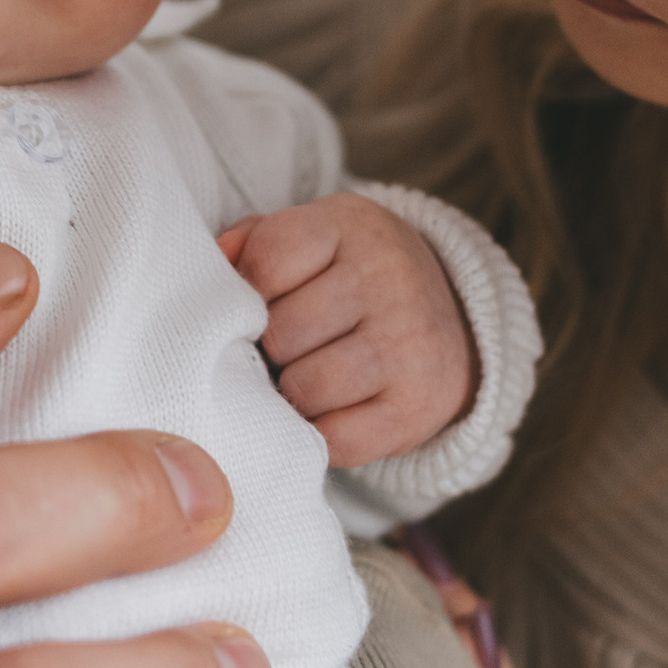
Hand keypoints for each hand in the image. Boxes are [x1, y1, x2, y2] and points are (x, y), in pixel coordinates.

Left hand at [219, 194, 476, 468]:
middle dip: (269, 348)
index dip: (246, 291)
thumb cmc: (353, 277)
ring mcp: (409, 346)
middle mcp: (389, 280)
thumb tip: (214, 259)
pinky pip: (337, 440)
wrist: (453, 321)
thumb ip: (255, 243)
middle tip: (283, 348)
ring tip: (305, 376)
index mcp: (352, 228)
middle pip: (282, 332)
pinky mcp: (416, 408)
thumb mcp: (314, 238)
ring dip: (292, 392)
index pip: (268, 260)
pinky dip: (320, 433)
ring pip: (305, 388)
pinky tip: (330, 409)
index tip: (258, 302)